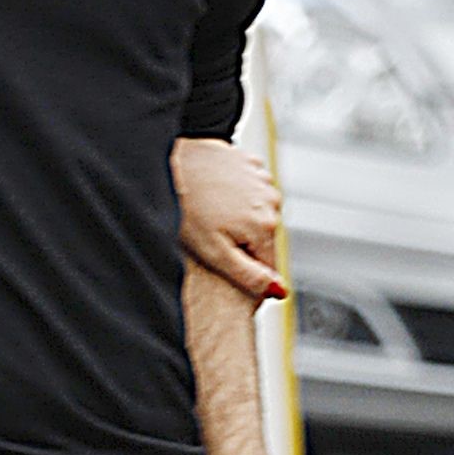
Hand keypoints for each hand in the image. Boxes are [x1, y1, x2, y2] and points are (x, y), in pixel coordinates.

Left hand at [172, 137, 284, 299]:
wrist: (175, 162)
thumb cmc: (189, 209)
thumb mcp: (214, 252)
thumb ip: (248, 274)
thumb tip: (279, 292)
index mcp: (265, 226)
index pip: (269, 263)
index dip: (247, 269)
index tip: (223, 261)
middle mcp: (272, 203)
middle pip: (263, 236)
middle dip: (243, 241)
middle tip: (212, 233)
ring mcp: (264, 182)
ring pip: (258, 212)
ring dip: (241, 216)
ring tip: (212, 211)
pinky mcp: (253, 166)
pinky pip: (250, 188)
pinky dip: (237, 192)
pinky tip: (216, 192)